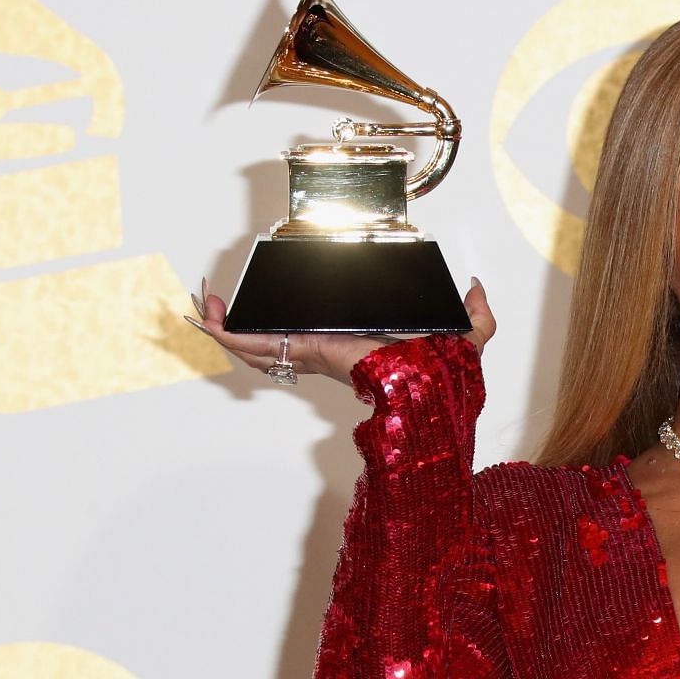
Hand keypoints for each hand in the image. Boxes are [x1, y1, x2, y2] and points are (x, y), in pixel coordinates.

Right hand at [183, 275, 497, 387]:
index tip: (262, 307)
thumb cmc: (448, 377)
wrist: (433, 391)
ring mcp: (314, 354)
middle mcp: (328, 353)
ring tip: (202, 305)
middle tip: (216, 305)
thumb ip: (476, 313)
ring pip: (259, 345)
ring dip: (226, 326)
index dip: (284, 327)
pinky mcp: (309, 350)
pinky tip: (211, 318)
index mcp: (354, 348)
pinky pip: (261, 345)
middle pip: (273, 343)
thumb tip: (475, 287)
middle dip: (240, 326)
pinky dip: (231, 332)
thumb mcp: (468, 336)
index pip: (310, 340)